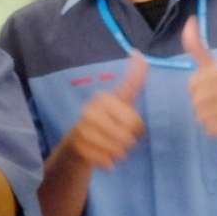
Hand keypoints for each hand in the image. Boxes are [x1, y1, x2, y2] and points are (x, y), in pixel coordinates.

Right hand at [64, 53, 146, 169]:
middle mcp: (90, 112)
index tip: (130, 126)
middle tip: (120, 138)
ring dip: (119, 153)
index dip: (138, 129)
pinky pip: (105, 161)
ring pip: (117, 150)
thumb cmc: (106, 118)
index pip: (135, 123)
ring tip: (112, 147)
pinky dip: (109, 162)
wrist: (77, 141)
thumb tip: (139, 53)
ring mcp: (82, 129)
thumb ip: (134, 78)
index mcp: (103, 99)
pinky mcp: (78, 147)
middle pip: (127, 138)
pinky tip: (103, 156)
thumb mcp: (121, 97)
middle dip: (128, 142)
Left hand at [184, 16, 216, 139]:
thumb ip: (198, 48)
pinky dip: (212, 129)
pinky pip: (210, 128)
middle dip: (201, 105)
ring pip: (201, 115)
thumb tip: (189, 20)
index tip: (211, 88)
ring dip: (206, 117)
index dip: (196, 89)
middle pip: (196, 100)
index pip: (193, 83)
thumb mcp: (214, 67)